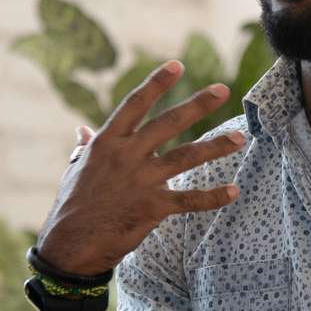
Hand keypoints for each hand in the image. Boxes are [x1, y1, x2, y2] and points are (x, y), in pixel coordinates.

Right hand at [36, 60, 244, 275]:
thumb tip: (82, 129)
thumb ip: (86, 147)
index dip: (156, 84)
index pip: (135, 105)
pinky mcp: (152, 207)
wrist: (71, 245)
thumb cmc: (73, 204)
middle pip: (167, 124)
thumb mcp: (76, 169)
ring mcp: (141, 181)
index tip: (177, 65)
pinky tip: (233, 192)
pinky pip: (189, 200)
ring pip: (185, 157)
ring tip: (240, 138)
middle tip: (223, 90)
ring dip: (215, 147)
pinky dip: (213, 197)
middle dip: (197, 106)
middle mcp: (126, 156)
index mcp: (107, 142)